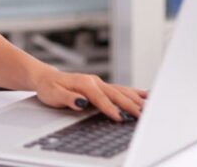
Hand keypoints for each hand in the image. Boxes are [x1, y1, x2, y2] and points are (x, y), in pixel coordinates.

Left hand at [33, 70, 147, 121]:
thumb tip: (81, 102)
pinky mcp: (101, 86)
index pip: (100, 99)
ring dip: (136, 99)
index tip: (120, 118)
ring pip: (122, 91)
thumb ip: (68, 98)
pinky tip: (146, 95)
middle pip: (116, 94)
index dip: (110, 109)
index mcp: (84, 83)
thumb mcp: (53, 94)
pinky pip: (121, 89)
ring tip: (150, 107)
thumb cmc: (49, 87)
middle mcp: (94, 82)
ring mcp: (99, 83)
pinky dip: (134, 92)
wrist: (46, 78)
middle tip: (142, 116)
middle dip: (130, 105)